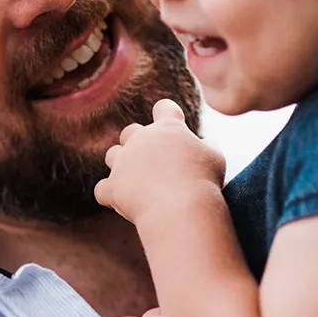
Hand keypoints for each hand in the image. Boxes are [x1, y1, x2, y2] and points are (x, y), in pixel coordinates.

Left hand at [95, 99, 224, 224]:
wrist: (181, 208)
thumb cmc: (203, 182)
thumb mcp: (215, 158)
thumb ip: (206, 146)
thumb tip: (201, 144)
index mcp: (168, 128)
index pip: (165, 108)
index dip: (168, 115)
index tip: (174, 127)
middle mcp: (141, 139)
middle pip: (131, 132)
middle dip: (139, 145)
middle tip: (156, 165)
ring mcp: (123, 161)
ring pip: (113, 155)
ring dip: (122, 166)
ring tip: (138, 184)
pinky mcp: (112, 186)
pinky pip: (102, 189)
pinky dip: (110, 195)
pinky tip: (121, 203)